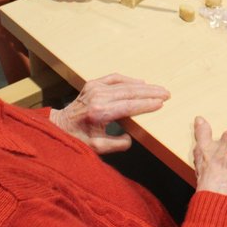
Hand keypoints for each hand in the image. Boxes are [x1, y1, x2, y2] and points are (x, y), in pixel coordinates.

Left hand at [50, 73, 169, 152]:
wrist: (59, 125)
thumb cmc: (78, 138)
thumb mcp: (97, 148)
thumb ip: (117, 144)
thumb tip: (131, 137)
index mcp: (100, 112)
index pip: (130, 106)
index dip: (147, 104)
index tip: (161, 103)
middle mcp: (98, 97)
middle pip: (130, 92)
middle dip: (151, 92)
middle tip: (167, 93)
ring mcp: (94, 88)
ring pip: (125, 84)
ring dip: (144, 86)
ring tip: (159, 89)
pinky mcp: (92, 83)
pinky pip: (114, 78)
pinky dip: (129, 79)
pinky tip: (140, 82)